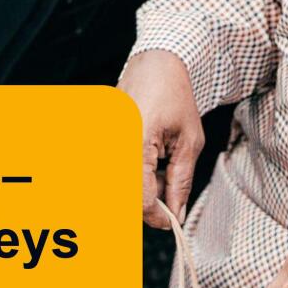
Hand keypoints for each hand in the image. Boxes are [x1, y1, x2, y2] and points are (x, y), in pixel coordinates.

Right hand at [118, 50, 203, 225]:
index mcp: (135, 142)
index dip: (157, 216)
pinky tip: (146, 165)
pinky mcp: (99, 138)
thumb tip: (176, 213)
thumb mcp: (189, 141)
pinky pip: (112, 170)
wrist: (155, 65)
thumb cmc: (173, 96)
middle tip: (169, 201)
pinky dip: (130, 176)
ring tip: (158, 175)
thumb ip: (181, 181)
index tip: (172, 222)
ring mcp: (103, 139)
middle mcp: (112, 142)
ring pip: (116, 186)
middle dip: (147, 205)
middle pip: (123, 196)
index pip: (139, 197)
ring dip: (137, 191)